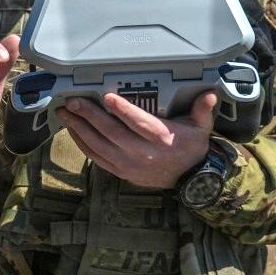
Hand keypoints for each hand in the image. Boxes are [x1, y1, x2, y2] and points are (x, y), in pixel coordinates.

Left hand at [57, 90, 216, 189]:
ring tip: (65, 113)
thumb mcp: (202, 128)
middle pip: (111, 132)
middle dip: (89, 115)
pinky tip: (73, 131)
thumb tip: (210, 94)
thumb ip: (203, 109)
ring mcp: (129, 165)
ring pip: (99, 145)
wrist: (190, 180)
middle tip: (72, 101)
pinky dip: (83, 144)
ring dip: (79, 129)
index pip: (138, 123)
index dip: (122, 110)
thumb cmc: (191, 146)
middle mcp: (142, 153)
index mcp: (161, 138)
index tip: (106, 97)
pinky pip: (97, 158)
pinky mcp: (121, 172)